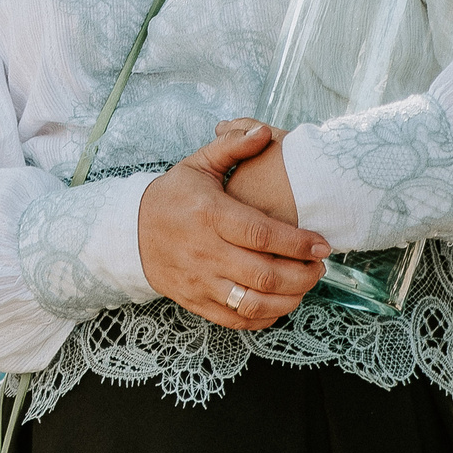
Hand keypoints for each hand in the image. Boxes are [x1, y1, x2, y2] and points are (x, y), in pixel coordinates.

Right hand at [137, 121, 329, 332]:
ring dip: (289, 299)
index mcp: (210, 215)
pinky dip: (265, 317)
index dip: (298, 242)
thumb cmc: (171, 197)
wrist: (129, 231)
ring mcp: (200, 280)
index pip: (261, 234)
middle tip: (319, 266)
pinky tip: (280, 303)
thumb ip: (232, 146)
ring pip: (253, 302)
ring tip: (305, 285)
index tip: (322, 244)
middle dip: (303, 275)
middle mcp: (205, 251)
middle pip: (265, 274)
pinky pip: (237, 319)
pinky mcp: (196, 301)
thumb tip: (263, 132)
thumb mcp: (197, 164)